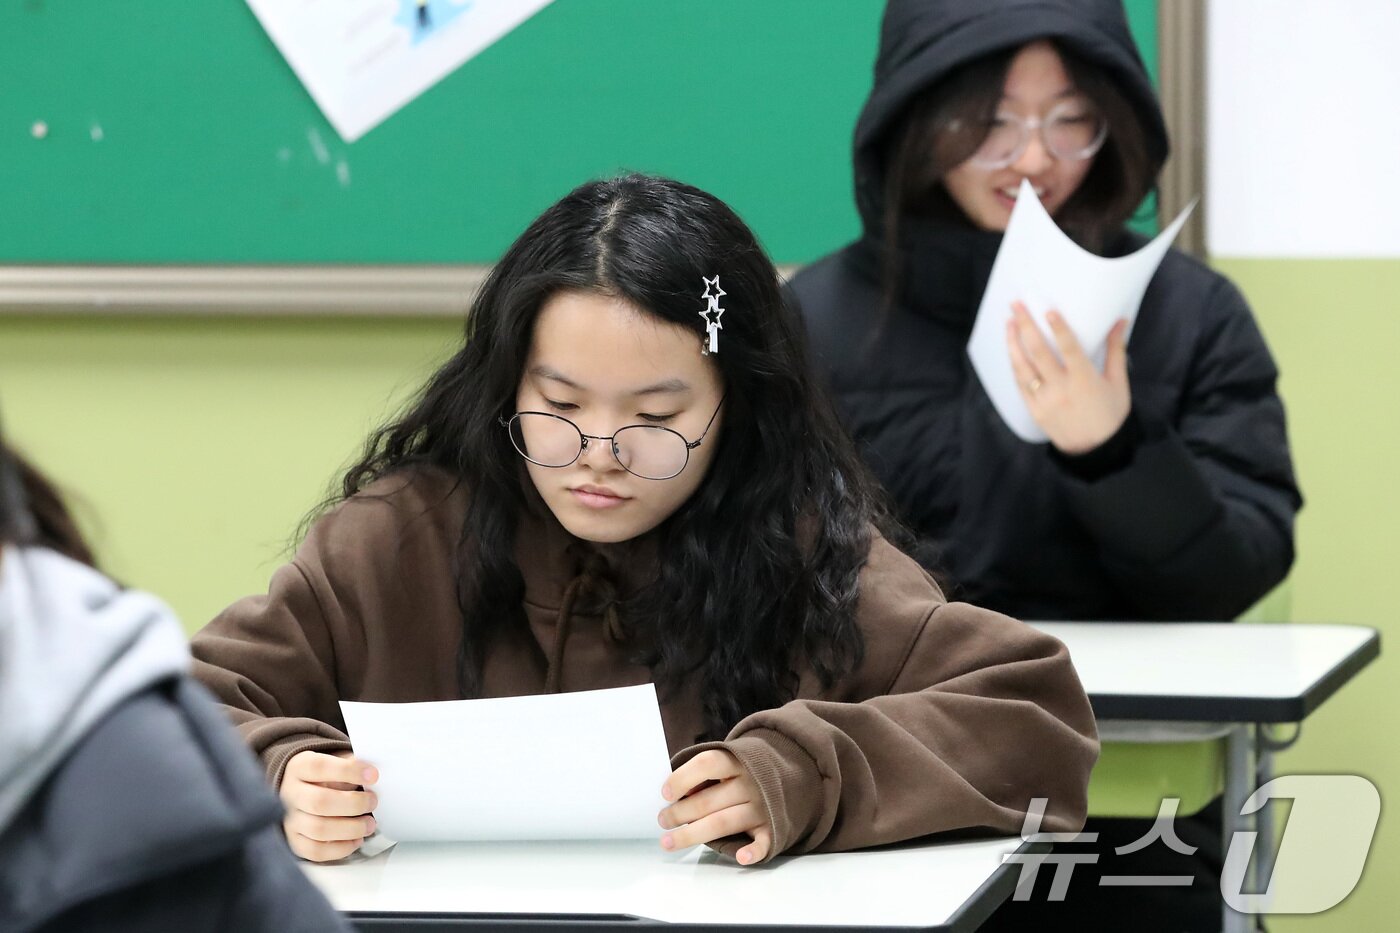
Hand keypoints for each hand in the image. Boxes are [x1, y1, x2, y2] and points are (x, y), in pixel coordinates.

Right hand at [281, 750, 378, 861]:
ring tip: (369, 824)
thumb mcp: (335, 761)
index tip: (373, 775)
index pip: (319, 767)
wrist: (301, 792)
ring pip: (318, 829)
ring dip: (351, 828)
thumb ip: (351, 764)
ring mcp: (289, 820)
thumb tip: (372, 776)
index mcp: (299, 767)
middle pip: (319, 802)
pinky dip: (341, 848)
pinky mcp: (295, 842)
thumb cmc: (325, 776)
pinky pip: (316, 851)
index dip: (348, 771)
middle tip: (373, 801)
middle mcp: (289, 794)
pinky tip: (356, 839)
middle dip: (353, 804)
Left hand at [658, 749, 770, 864]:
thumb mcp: (728, 760)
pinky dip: (754, 851)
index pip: (707, 764)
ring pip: (723, 823)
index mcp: (737, 761)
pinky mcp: (773, 828)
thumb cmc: (744, 770)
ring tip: (669, 841)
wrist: (791, 772)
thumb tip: (675, 795)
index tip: (665, 793)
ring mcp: (762, 807)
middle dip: (680, 813)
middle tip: (663, 820)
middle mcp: (750, 783)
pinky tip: (741, 857)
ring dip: (693, 834)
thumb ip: (704, 773)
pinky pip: (763, 842)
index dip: (683, 778)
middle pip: (709, 801)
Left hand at [1006, 302, 1130, 454]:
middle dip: (1026, 326)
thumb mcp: (1118, 382)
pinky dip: (1015, 365)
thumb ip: (1115, 350)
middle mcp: (1061, 389)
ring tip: (1009, 323)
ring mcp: (1044, 400)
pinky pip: (1020, 384)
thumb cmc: (1111, 415)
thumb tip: (1120, 321)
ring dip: (1013, 343)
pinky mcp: (1034, 410)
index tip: (1048, 310)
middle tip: (1016, 305)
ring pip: (1023, 367)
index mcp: (1084, 380)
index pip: (1068, 348)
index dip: (1058, 328)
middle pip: (1038, 352)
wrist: (1096, 450)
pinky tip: (1012, 350)